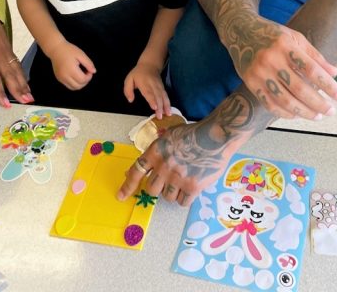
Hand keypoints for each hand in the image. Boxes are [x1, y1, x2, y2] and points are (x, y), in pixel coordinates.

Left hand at [0, 6, 32, 107]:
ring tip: (29, 96)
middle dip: (18, 90)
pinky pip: (18, 64)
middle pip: (10, 76)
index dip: (0, 92)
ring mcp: (6, 52)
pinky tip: (26, 83)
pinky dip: (23, 75)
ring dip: (24, 84)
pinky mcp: (9, 49)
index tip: (5, 103)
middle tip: (26, 102)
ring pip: (17, 71)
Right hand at [46, 40, 95, 89]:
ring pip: (73, 88)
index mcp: (71, 69)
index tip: (89, 70)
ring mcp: (61, 78)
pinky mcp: (59, 78)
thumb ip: (88, 63)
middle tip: (86, 73)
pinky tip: (76, 76)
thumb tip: (94, 71)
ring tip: (82, 75)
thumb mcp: (81, 54)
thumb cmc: (69, 50)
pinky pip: (68, 86)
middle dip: (85, 81)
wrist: (55, 49)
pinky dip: (74, 83)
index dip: (89, 77)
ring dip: (80, 84)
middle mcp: (64, 76)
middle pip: (78, 86)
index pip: (83, 80)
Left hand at [117, 121, 233, 206]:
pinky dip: (186, 198)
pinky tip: (191, 188)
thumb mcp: (170, 135)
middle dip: (158, 187)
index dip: (127, 186)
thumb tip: (143, 164)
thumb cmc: (193, 133)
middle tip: (167, 182)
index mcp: (155, 152)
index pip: (136, 171)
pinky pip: (182, 202)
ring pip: (168, 197)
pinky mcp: (192, 187)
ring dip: (173, 192)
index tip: (121, 196)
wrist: (215, 136)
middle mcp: (163, 166)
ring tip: (184, 179)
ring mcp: (177, 178)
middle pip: (152, 189)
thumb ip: (157, 149)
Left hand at [124, 62, 171, 117]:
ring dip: (166, 106)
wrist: (150, 65)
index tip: (155, 107)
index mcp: (144, 83)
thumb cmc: (138, 74)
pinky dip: (168, 103)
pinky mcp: (163, 88)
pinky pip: (166, 96)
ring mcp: (159, 86)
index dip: (152, 100)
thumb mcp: (129, 79)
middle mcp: (153, 85)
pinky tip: (169, 110)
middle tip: (160, 116)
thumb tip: (130, 100)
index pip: (148, 92)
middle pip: (158, 96)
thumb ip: (128, 90)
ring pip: (163, 96)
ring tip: (168, 114)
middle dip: (160, 107)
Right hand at [224, 14, 336, 119]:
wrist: (240, 30)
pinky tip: (296, 114)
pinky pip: (269, 103)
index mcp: (285, 45)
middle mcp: (271, 59)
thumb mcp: (295, 37)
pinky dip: (284, 112)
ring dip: (303, 111)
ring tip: (317, 115)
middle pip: (299, 88)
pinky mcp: (250, 82)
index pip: (311, 70)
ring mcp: (259, 72)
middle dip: (318, 103)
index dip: (328, 85)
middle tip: (331, 111)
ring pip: (284, 99)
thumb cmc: (272, 34)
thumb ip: (314, 55)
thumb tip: (334, 72)